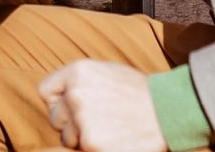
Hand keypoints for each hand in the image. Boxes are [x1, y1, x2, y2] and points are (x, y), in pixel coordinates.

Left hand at [37, 62, 166, 151]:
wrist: (168, 110)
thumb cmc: (138, 92)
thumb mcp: (106, 72)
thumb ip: (79, 82)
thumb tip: (58, 98)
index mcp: (78, 71)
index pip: (45, 91)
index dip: (58, 101)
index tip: (72, 106)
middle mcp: (76, 94)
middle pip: (54, 117)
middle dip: (70, 122)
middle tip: (96, 120)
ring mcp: (83, 120)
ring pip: (66, 138)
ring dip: (82, 138)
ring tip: (108, 129)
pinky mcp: (91, 143)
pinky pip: (79, 151)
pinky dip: (94, 148)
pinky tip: (112, 139)